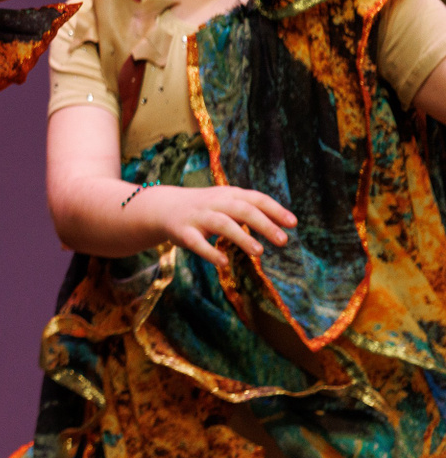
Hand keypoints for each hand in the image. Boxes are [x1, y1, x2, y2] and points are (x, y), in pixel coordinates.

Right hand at [143, 184, 295, 266]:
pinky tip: (224, 263)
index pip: (255, 199)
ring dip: (241, 237)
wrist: (164, 207)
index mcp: (229, 194)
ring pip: (222, 224)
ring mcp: (198, 217)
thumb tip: (286, 225)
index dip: (275, 210)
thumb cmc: (206, 208)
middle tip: (283, 241)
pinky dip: (211, 252)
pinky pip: (197, 242)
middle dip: (264, 224)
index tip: (293, 224)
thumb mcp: (228, 202)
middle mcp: (215, 203)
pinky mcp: (183, 232)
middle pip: (242, 210)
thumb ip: (252, 210)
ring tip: (259, 253)